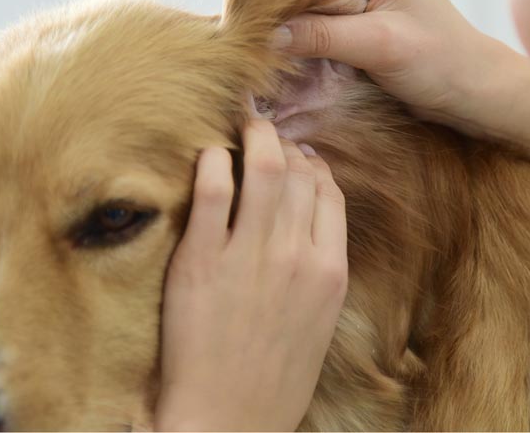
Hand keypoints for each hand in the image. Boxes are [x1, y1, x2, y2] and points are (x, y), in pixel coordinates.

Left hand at [155, 120, 347, 431]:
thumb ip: (319, 267)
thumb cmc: (275, 376)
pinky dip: (214, 162)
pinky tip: (210, 156)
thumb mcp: (317, 321)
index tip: (297, 156)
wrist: (229, 419)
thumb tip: (309, 222)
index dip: (311, 164)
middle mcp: (295, 255)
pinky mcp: (200, 261)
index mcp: (328, 269)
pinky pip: (212, 192)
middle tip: (265, 133)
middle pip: (299, 173)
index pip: (328, 192)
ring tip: (244, 126)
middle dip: (283, 143)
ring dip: (254, 137)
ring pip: (263, 169)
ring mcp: (249, 256)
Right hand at [275, 0, 519, 132]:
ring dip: (292, 28)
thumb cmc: (441, 62)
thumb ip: (323, 36)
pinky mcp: (354, 9)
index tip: (258, 30)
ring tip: (279, 56)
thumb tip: (269, 35)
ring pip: (302, 0)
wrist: (470, 88)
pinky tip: (295, 56)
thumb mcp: (380, 47)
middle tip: (265, 47)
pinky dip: (302, 37)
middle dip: (285, 13)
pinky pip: (313, 16)